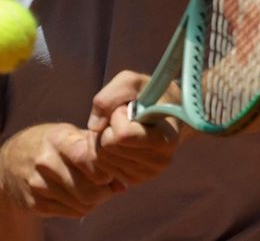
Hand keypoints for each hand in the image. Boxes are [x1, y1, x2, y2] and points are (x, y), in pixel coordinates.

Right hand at [0, 123, 120, 217]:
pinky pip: (72, 213)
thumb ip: (95, 151)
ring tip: (90, 187)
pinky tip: (75, 195)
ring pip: (83, 204)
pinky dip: (81, 207)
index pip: (86, 157)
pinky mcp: (35, 203)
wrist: (9, 163)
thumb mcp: (68, 135)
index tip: (109, 169)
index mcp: (57, 140)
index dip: (104, 168)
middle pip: (89, 189)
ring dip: (94, 200)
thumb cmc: (48, 145)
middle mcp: (45, 162)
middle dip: (104, 190)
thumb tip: (123, 182)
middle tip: (106, 184)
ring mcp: (38, 185)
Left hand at [86, 71, 181, 186]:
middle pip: (107, 147)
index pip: (121, 135)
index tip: (128, 107)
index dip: (116, 116)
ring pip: (101, 158)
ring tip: (123, 127)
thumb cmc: (148, 93)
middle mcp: (159, 162)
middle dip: (107, 127)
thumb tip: (93, 127)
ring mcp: (147, 174)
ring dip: (104, 137)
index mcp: (165, 139)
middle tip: (124, 117)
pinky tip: (119, 140)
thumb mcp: (131, 81)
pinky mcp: (134, 179)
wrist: (166, 111)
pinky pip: (101, 167)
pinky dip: (104, 150)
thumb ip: (108, 97)